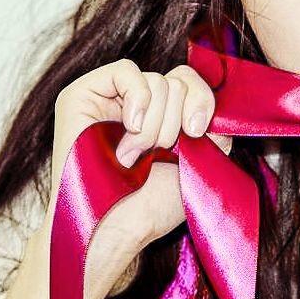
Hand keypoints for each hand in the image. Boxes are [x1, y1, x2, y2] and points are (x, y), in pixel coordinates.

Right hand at [50, 59, 233, 254]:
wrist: (118, 227)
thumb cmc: (154, 203)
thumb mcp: (201, 157)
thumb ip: (213, 121)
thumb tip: (219, 94)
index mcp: (164, 115)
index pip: (191, 82)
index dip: (201, 100)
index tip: (197, 132)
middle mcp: (136, 104)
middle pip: (177, 80)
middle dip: (174, 121)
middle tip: (155, 155)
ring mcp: (106, 98)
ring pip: (156, 80)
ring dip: (155, 125)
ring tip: (134, 156)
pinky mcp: (81, 94)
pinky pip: (125, 71)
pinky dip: (139, 99)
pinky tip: (131, 127)